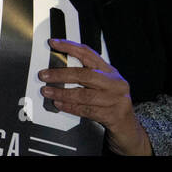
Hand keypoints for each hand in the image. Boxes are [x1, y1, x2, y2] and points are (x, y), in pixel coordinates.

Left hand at [38, 39, 151, 154]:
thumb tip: (55, 68)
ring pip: (84, 94)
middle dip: (61, 74)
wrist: (128, 128)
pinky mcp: (114, 115)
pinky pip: (87, 110)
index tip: (53, 43)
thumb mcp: (102, 85)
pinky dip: (71, 107)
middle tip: (44, 75)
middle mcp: (115, 83)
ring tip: (47, 91)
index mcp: (110, 71)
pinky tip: (60, 104)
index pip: (89, 54)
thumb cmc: (110, 103)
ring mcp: (116, 100)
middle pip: (85, 75)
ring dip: (62, 93)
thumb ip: (85, 74)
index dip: (70, 47)